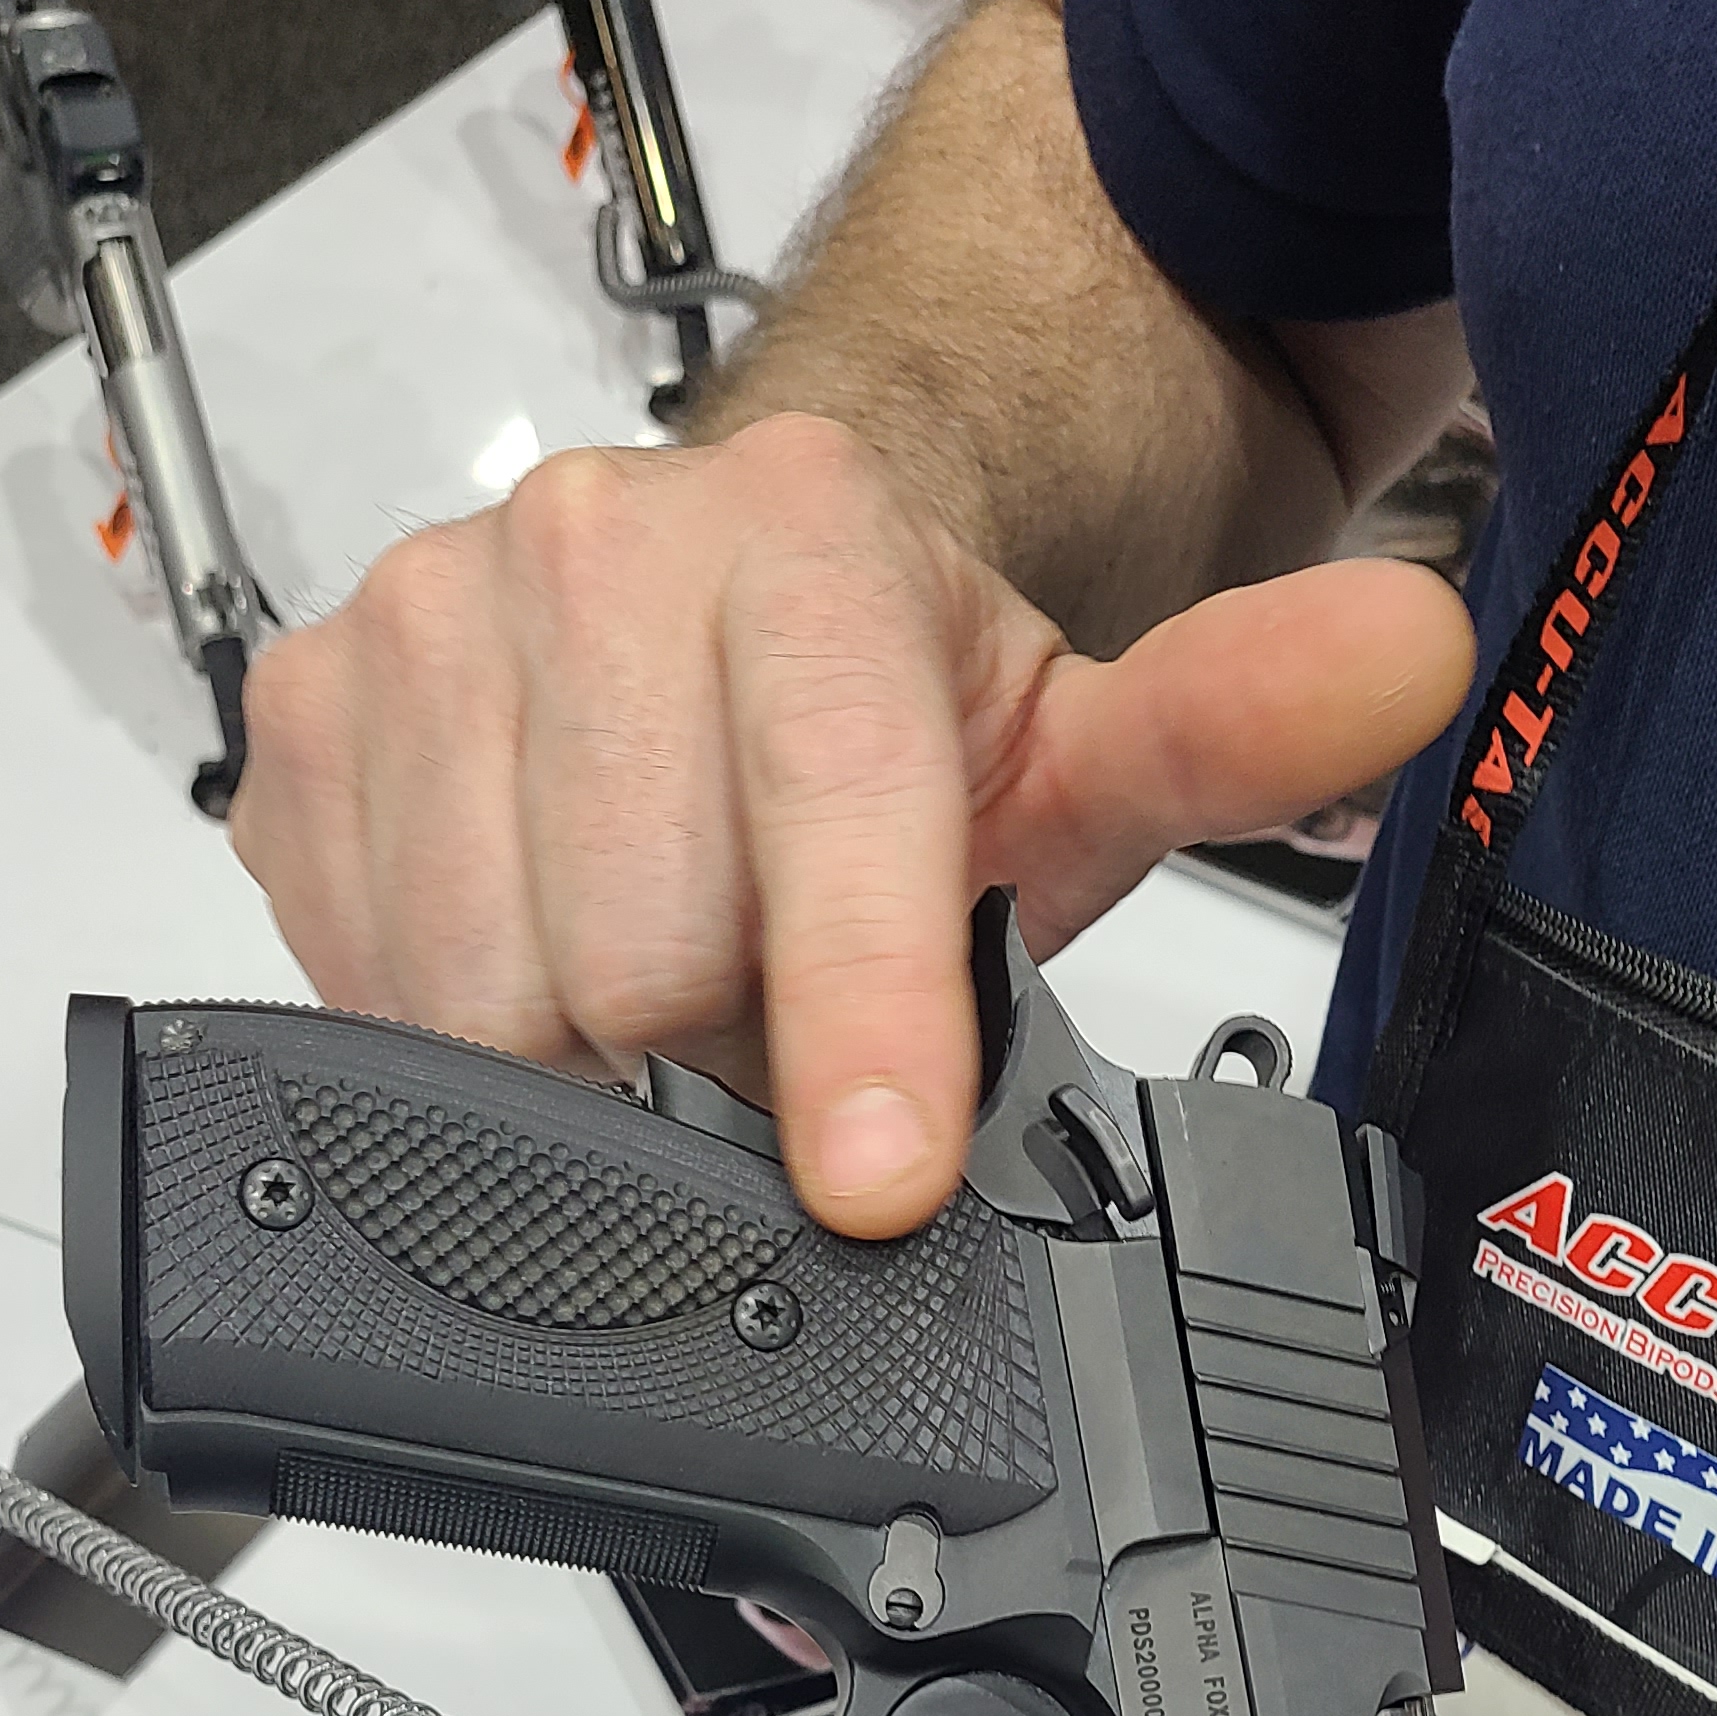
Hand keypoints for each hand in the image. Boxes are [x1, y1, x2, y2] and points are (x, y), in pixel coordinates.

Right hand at [228, 416, 1470, 1235]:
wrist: (722, 615)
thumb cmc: (892, 717)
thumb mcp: (1077, 743)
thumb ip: (1234, 725)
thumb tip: (1410, 660)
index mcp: (800, 538)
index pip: (819, 814)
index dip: (850, 1020)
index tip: (870, 1177)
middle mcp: (592, 547)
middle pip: (630, 956)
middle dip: (711, 1068)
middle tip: (769, 1055)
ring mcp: (426, 625)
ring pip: (482, 991)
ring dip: (580, 1073)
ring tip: (663, 1017)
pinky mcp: (307, 719)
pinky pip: (361, 971)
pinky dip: (453, 1026)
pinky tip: (536, 966)